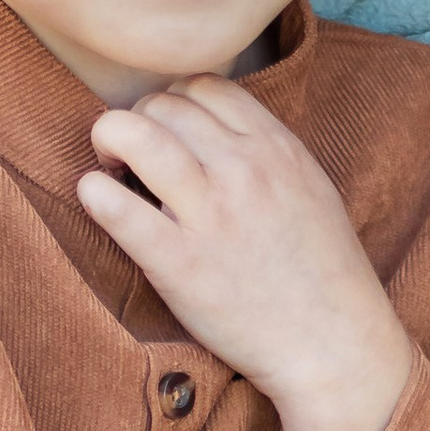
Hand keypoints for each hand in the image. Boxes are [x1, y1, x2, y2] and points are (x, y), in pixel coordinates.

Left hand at [77, 80, 414, 430]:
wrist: (334, 345)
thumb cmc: (323, 272)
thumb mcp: (311, 188)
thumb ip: (266, 152)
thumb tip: (211, 130)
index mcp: (277, 148)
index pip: (204, 85)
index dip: (173, 101)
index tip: (166, 132)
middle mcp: (243, 170)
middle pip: (163, 105)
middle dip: (137, 121)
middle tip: (130, 156)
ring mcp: (211, 216)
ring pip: (136, 136)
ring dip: (109, 140)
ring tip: (109, 168)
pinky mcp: (180, 265)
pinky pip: (118, 209)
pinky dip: (95, 193)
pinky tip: (96, 198)